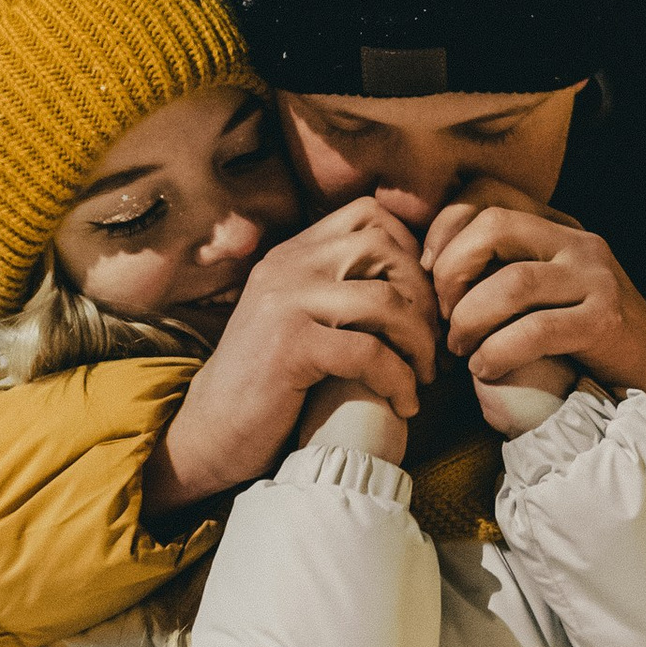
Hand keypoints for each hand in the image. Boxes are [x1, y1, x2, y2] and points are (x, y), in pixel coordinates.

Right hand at [151, 195, 437, 506]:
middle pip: (384, 247)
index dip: (412, 249)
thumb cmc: (268, 383)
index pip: (369, 214)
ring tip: (425, 375)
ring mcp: (285, 304)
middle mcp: (286, 267)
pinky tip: (404, 404)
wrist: (210, 433)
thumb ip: (338, 288)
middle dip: (425, 295)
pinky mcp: (290, 348)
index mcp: (292, 253)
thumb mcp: (300, 318)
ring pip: (385, 299)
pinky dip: (399, 379)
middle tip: (435, 341)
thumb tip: (415, 273)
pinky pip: (369, 352)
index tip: (425, 299)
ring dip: (419, 342)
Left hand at [424, 195, 645, 431]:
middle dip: (450, 271)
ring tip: (460, 349)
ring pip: (511, 283)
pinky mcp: (604, 322)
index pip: (488, 192)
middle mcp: (579, 243)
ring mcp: (596, 280)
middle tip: (442, 315)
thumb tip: (425, 265)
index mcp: (558, 227)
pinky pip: (535, 331)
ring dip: (469, 319)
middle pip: (493, 226)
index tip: (427, 269)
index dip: (445, 225)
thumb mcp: (544, 290)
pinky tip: (485, 368)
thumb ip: (500, 269)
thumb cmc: (581, 340)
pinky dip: (497, 352)